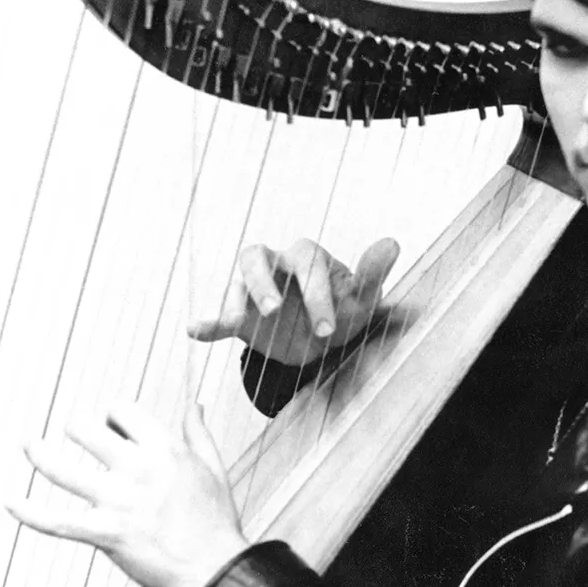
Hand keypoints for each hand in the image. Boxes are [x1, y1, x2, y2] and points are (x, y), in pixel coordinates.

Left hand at [7, 402, 247, 586]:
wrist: (215, 569)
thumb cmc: (215, 521)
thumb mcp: (214, 468)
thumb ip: (198, 433)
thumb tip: (194, 405)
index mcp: (164, 449)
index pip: (121, 412)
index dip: (111, 416)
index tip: (112, 429)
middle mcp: (138, 469)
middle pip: (84, 430)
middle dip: (75, 428)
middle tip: (73, 436)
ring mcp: (118, 501)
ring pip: (62, 470)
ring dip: (38, 454)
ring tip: (28, 444)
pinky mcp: (105, 533)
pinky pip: (56, 521)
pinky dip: (28, 512)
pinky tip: (9, 500)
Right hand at [188, 237, 399, 367]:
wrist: (324, 343)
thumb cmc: (344, 313)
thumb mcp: (362, 301)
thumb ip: (372, 273)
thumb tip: (392, 243)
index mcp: (309, 259)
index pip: (307, 264)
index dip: (317, 295)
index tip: (328, 329)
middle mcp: (277, 266)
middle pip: (258, 256)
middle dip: (265, 283)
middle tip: (274, 311)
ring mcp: (255, 290)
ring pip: (237, 277)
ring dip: (236, 295)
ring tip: (235, 318)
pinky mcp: (241, 318)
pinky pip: (219, 316)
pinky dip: (207, 323)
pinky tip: (195, 330)